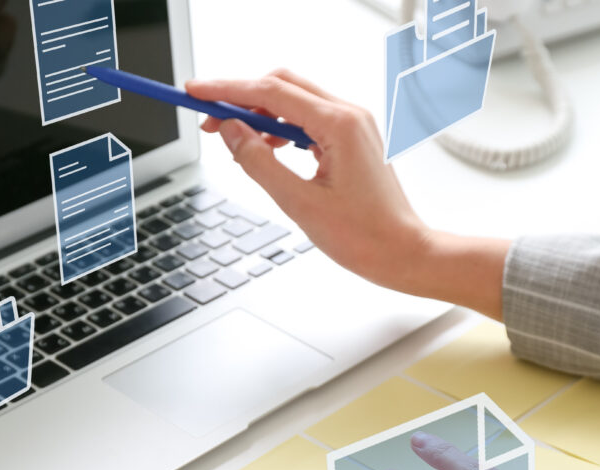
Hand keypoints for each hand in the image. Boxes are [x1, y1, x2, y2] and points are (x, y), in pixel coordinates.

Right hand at [186, 70, 429, 292]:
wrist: (403, 253)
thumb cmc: (365, 236)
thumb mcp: (299, 203)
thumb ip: (259, 163)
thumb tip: (230, 132)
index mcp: (340, 125)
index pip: (271, 92)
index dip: (227, 90)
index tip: (195, 92)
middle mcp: (350, 116)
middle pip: (283, 86)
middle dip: (241, 97)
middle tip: (208, 117)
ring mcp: (354, 126)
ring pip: (295, 101)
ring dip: (261, 115)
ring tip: (233, 141)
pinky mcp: (354, 140)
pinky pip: (310, 120)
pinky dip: (281, 128)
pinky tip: (266, 149)